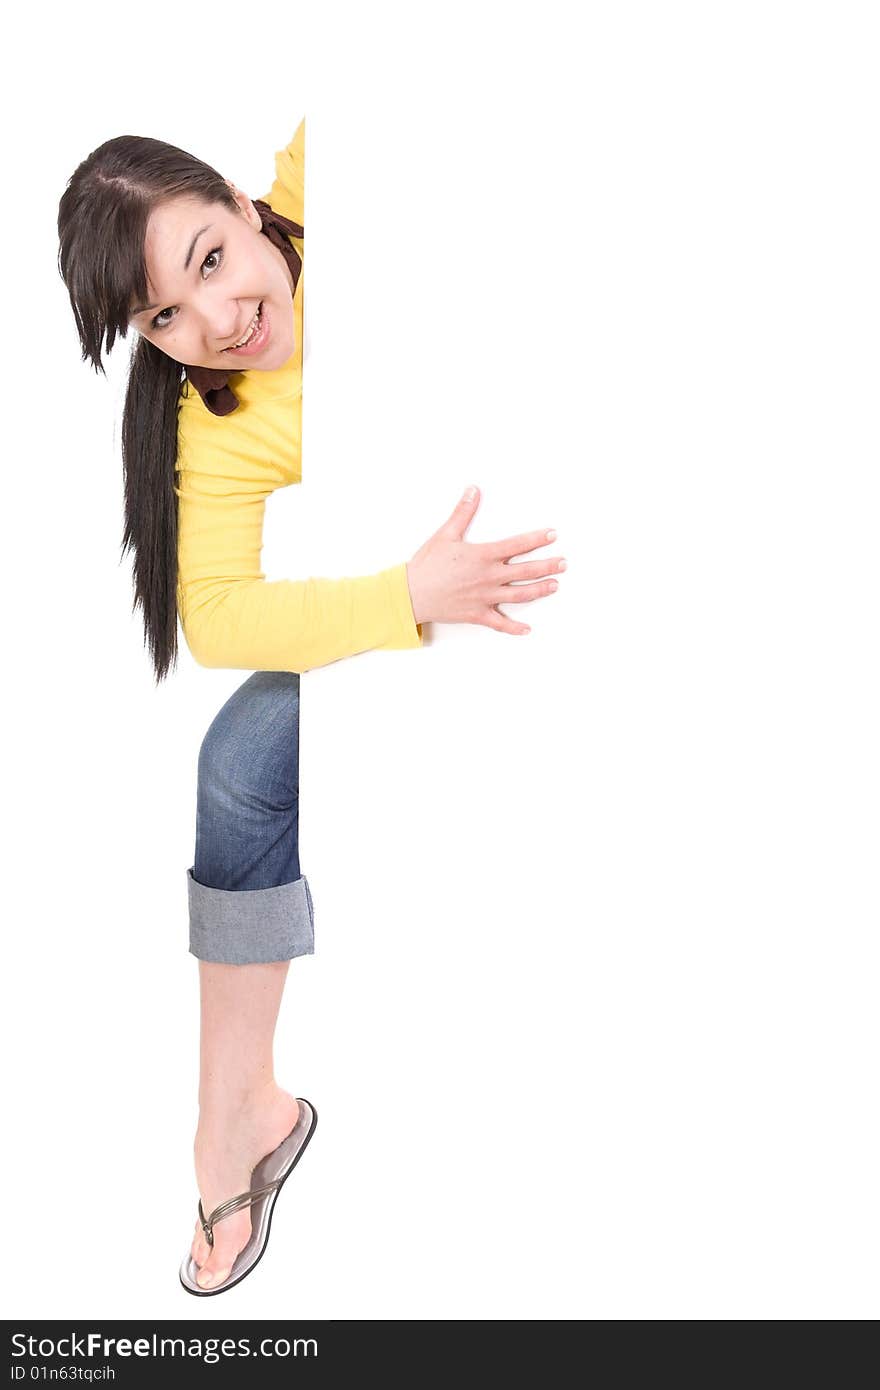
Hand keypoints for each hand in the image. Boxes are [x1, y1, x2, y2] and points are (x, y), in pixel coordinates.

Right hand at [405, 486, 564, 634]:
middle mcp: (489, 577)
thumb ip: (463, 512)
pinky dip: (514, 628)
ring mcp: (485, 597)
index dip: (537, 539)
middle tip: (564, 564)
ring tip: (554, 586)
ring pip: (519, 595)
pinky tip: (527, 629)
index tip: (553, 535)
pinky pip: (499, 623)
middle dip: (548, 566)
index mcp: (483, 556)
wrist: (411, 594)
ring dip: (539, 590)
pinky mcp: (477, 614)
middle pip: (526, 571)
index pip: (517, 545)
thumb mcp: (445, 534)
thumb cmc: (427, 565)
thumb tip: (473, 490)